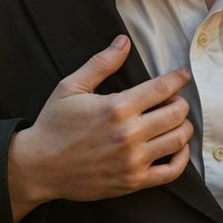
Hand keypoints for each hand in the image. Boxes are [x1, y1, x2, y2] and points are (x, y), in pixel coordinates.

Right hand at [7, 35, 193, 219]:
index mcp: (116, 107)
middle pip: (176, 113)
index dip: (178, 79)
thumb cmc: (53, 124)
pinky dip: (182, 158)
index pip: (162, 88)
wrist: (38, 167)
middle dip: (180, 103)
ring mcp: (133, 160)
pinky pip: (171, 172)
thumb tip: (124, 41)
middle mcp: (129, 134)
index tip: (184, 75)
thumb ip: (101, 63)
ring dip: (184, 127)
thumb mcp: (71, 87)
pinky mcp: (133, 181)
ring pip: (178, 140)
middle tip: (175, 101)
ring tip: (177, 122)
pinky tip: (178, 148)